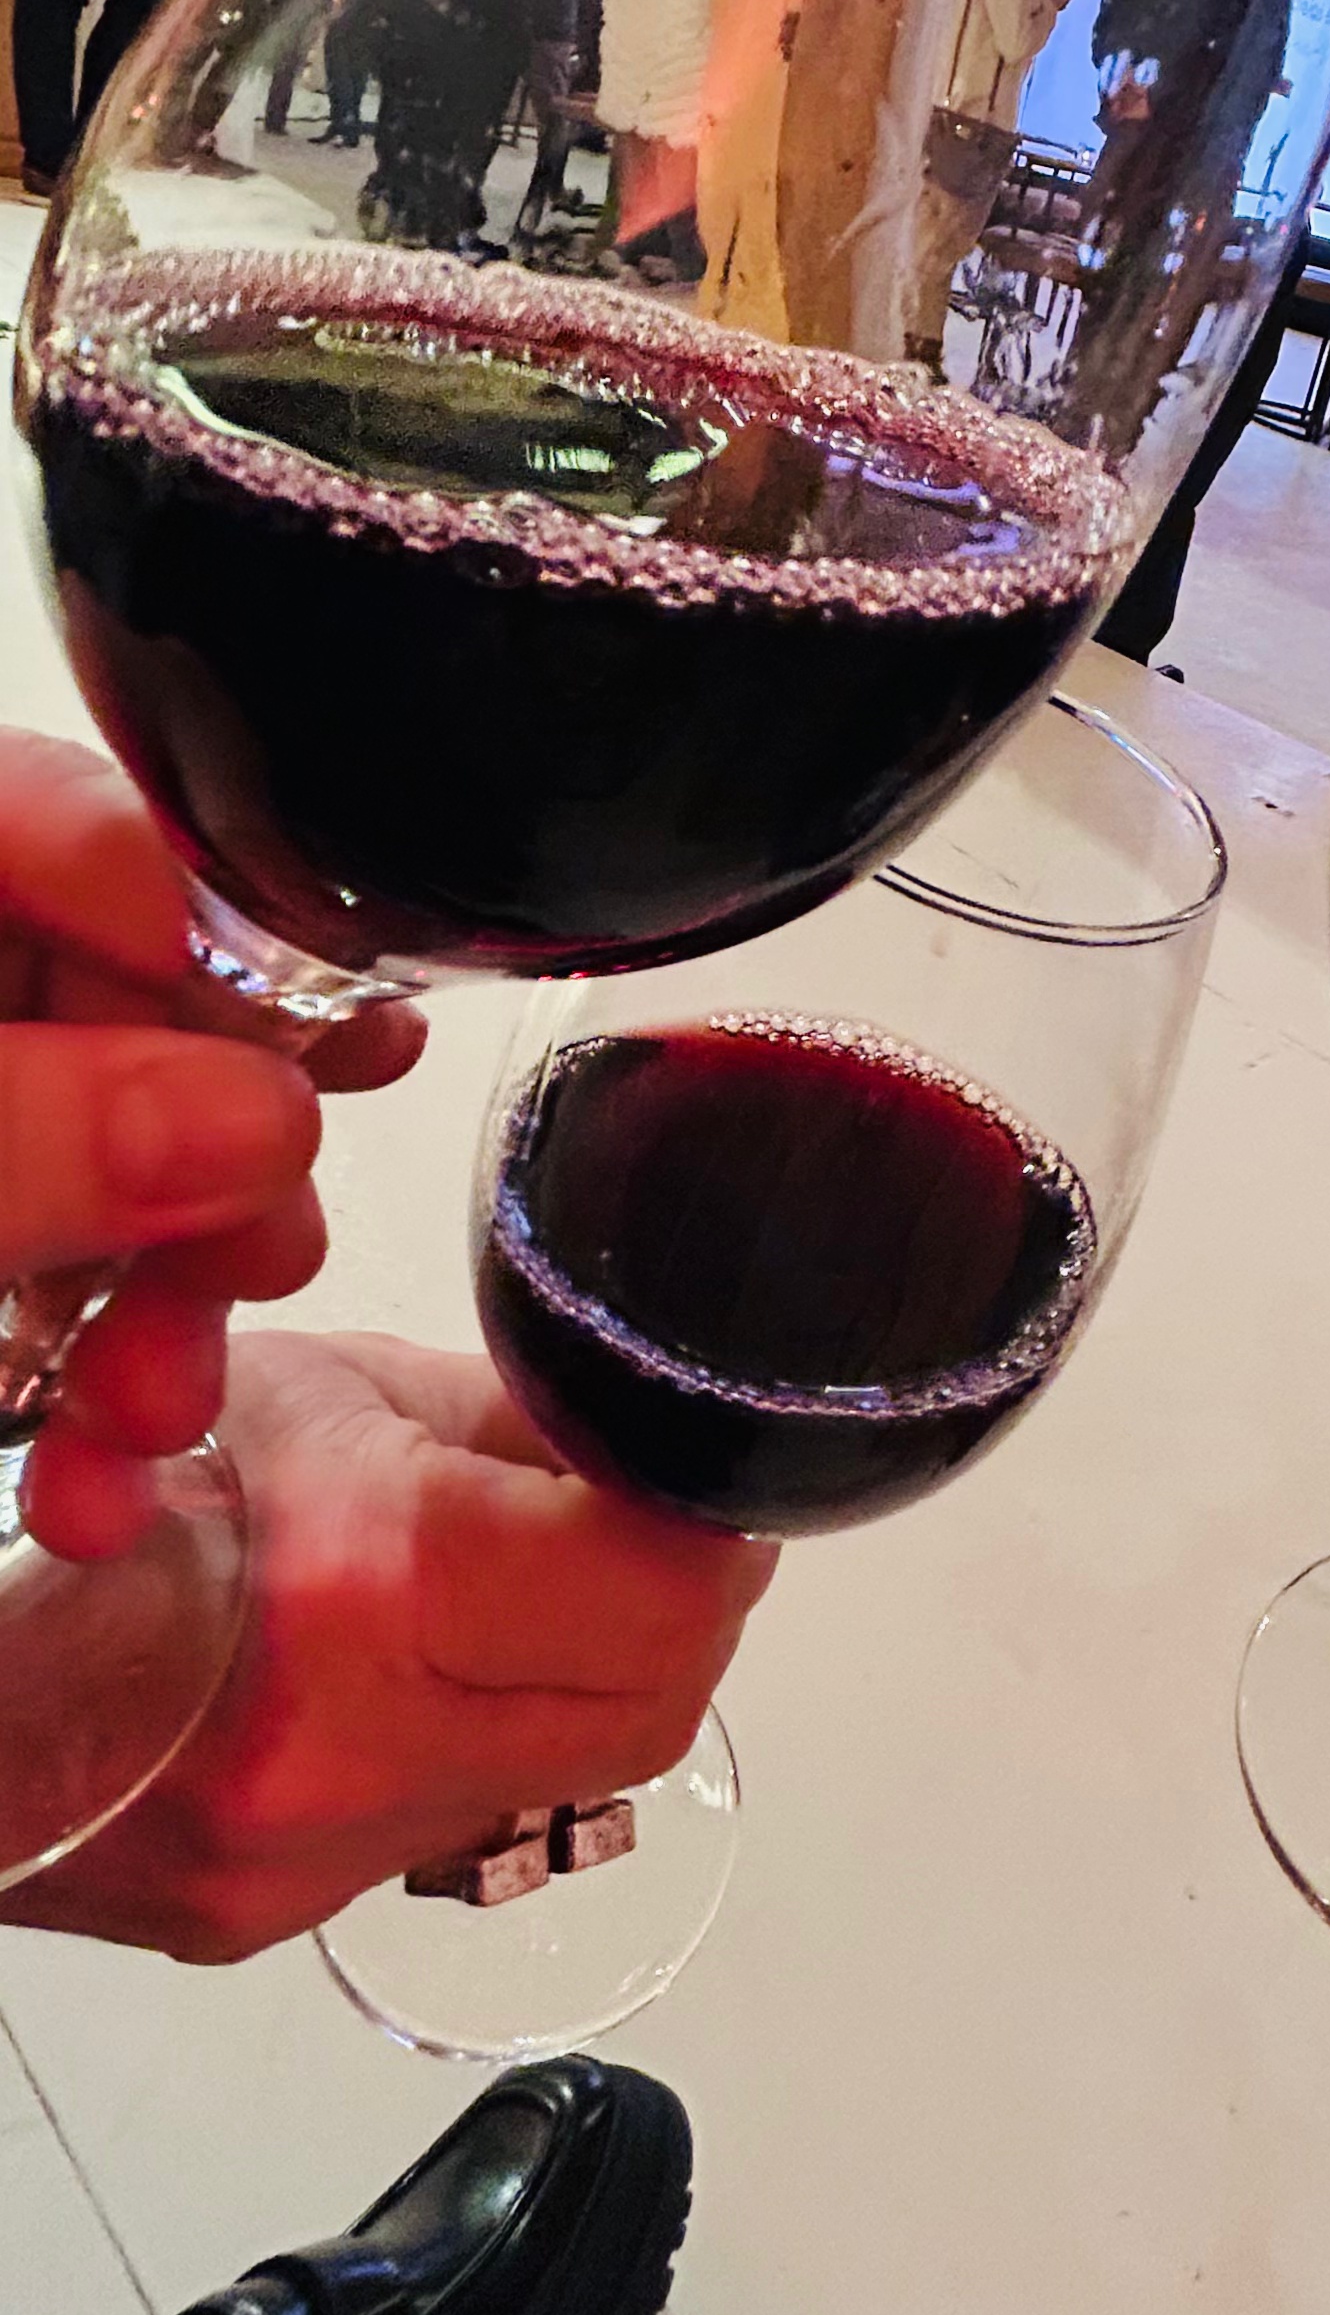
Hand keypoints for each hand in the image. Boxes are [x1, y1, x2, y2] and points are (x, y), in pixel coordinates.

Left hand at [0, 730, 422, 1557]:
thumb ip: (30, 1135)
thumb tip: (252, 1116)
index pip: (71, 822)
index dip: (207, 921)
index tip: (316, 1046)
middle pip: (111, 1009)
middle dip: (200, 1166)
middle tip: (257, 1258)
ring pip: (84, 1174)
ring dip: (146, 1311)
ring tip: (159, 1411)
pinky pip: (20, 1288)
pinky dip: (61, 1390)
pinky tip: (84, 1492)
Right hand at [0, 1332, 775, 1957]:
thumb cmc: (105, 1487)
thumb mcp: (319, 1386)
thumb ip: (509, 1421)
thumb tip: (652, 1436)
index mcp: (371, 1584)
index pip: (666, 1588)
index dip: (712, 1520)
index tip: (706, 1474)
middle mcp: (352, 1749)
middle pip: (656, 1706)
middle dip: (683, 1609)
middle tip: (650, 1525)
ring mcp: (318, 1860)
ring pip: (572, 1779)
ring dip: (594, 1678)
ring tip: (530, 1581)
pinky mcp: (287, 1917)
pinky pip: (458, 1825)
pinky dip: (477, 1739)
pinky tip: (416, 1662)